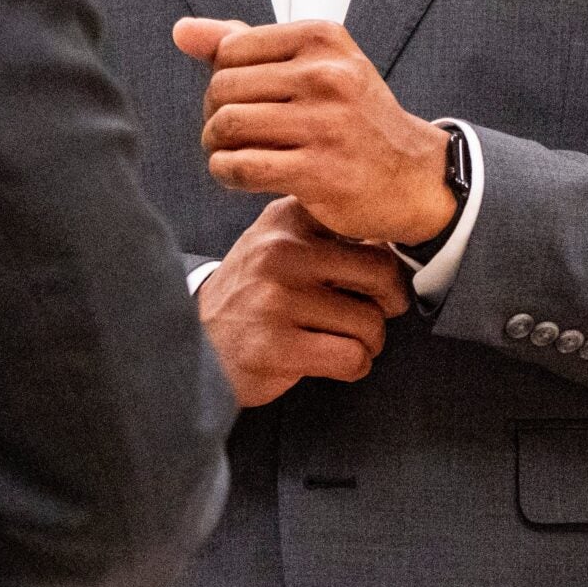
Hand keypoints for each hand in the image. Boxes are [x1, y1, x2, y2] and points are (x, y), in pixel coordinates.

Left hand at [174, 16, 452, 244]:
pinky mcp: (320, 173)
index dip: (220, 78)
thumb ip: (243, 44)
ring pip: (227, 126)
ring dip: (217, 146)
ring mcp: (326, 125)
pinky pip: (240, 167)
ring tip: (232, 153)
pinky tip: (237, 175)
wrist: (413, 176)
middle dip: (214, 114)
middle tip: (230, 133)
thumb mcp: (312, 65)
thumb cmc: (351, 116)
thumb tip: (181, 30)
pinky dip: (226, 173)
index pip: (229, 50)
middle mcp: (327, 76)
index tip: (238, 100)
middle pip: (222, 89)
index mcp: (322, 39)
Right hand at [200, 197, 411, 406]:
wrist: (195, 345)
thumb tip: (392, 240)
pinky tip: (329, 362)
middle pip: (381, 272)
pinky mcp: (276, 346)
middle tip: (372, 314)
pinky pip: (353, 358)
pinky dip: (353, 367)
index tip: (369, 275)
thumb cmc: (250, 298)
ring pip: (371, 323)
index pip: (366, 226)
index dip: (381, 257)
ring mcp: (275, 299)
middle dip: (389, 302)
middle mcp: (278, 252)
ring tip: (338, 341)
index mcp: (283, 219)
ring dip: (367, 343)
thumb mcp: (275, 245)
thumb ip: (323, 234)